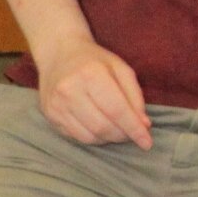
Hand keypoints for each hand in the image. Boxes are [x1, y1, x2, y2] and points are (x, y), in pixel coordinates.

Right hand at [36, 38, 152, 147]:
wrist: (58, 54)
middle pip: (103, 126)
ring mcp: (56, 104)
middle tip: (132, 132)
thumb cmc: (94, 61)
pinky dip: (94, 138)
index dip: (134, 129)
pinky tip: (100, 128)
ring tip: (117, 130)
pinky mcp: (50, 115)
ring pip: (90, 136)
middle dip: (123, 135)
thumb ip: (135, 96)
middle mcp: (69, 90)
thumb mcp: (121, 69)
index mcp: (90, 74)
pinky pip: (77, 137)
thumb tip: (143, 125)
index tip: (147, 142)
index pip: (117, 110)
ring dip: (109, 138)